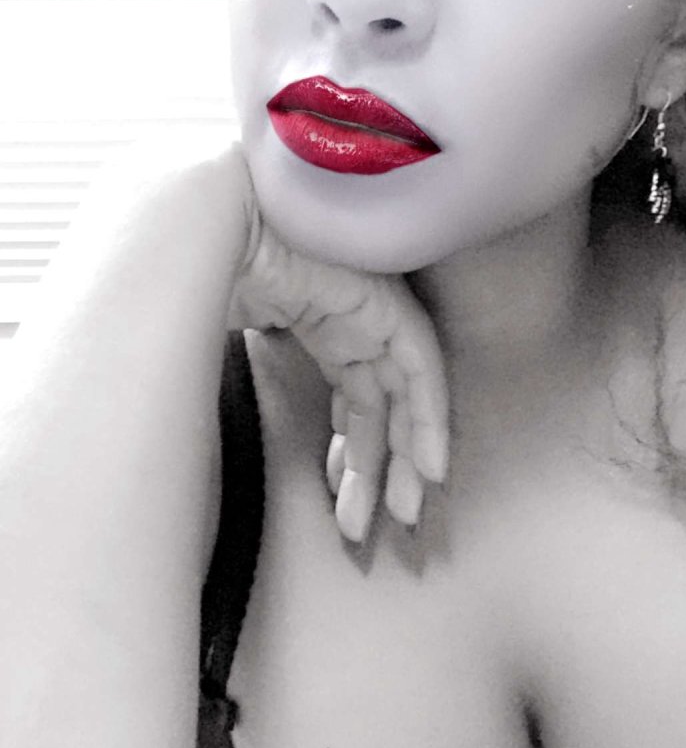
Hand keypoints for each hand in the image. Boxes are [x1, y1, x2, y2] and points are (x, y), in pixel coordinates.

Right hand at [227, 174, 448, 543]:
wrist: (200, 221)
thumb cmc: (193, 271)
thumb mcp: (215, 338)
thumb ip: (229, 377)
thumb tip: (195, 433)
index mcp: (313, 319)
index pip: (349, 397)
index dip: (349, 454)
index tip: (341, 504)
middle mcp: (349, 316)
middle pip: (378, 405)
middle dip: (377, 470)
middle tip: (375, 526)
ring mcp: (370, 308)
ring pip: (405, 396)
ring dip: (405, 458)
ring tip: (402, 515)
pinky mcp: (386, 303)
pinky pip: (422, 371)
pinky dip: (430, 420)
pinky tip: (431, 468)